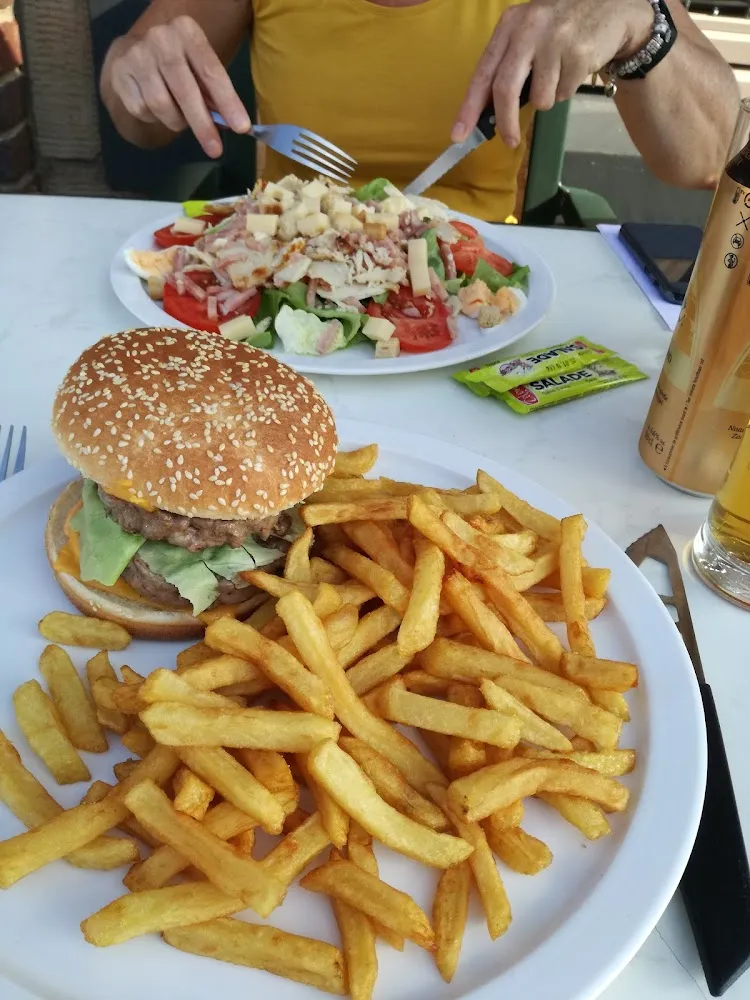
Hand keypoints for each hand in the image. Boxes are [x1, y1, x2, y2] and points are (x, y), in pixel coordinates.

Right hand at [105, 15, 250, 156]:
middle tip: (215, 150)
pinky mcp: (120, 74)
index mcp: (188, 32)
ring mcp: (137, 55)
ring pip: (161, 105)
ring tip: (181, 118)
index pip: (212, 72)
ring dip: (176, 121)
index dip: (227, 102)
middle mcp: (161, 39)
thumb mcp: (199, 68)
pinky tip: (157, 108)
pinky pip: (142, 110)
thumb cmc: (179, 63)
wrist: (135, 50)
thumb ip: (213, 93)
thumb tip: (228, 124)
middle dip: (203, 124)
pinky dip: (155, 118)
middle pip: (185, 91)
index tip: (241, 128)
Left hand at [453, 0, 653, 147]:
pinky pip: (563, 94)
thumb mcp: (527, 34)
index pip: (483, 73)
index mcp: (509, 25)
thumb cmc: (559, 27)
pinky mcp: (579, 55)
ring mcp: (555, 41)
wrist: (609, 6)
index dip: (469, 108)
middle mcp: (528, 30)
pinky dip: (566, 91)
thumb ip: (507, 66)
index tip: (458, 135)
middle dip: (505, 122)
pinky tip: (573, 68)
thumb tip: (488, 112)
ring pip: (539, 98)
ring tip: (557, 75)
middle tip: (509, 141)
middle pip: (505, 89)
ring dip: (547, 99)